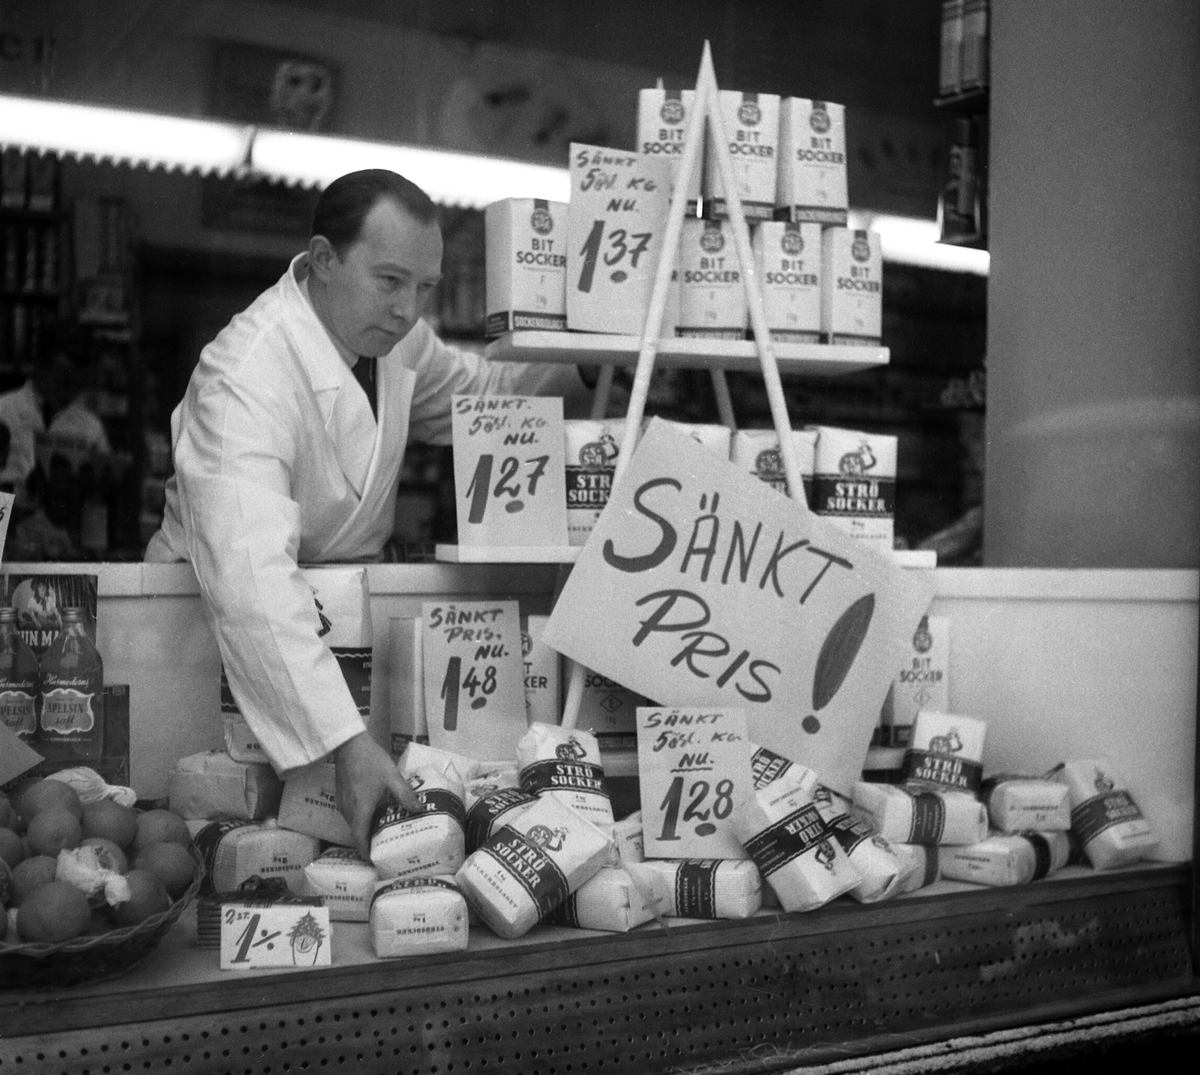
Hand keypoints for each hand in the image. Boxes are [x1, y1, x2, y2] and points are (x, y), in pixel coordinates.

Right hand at [333, 731, 419, 858]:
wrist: (350, 744)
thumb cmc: (371, 761)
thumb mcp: (392, 778)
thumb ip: (405, 795)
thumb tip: (420, 810)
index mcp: (360, 809)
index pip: (359, 838)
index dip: (366, 852)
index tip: (375, 861)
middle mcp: (348, 810)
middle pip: (357, 833)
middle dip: (369, 843)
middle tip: (385, 848)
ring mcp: (343, 803)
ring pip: (354, 823)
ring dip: (366, 830)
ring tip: (383, 832)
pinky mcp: (342, 796)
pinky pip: (352, 814)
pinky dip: (362, 819)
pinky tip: (376, 813)